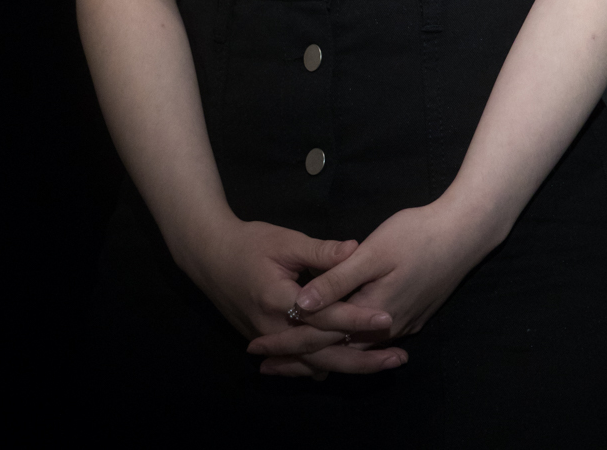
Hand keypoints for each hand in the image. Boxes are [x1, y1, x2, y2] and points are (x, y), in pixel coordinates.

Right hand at [184, 215, 405, 379]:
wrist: (209, 256)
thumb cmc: (249, 242)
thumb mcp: (286, 241)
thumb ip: (321, 252)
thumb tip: (356, 249)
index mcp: (280, 300)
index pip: (326, 315)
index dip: (357, 317)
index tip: (386, 318)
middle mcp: (275, 328)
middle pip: (324, 352)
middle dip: (363, 357)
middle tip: (397, 357)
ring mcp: (269, 340)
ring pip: (313, 364)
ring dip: (347, 364)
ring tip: (381, 363)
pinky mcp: (266, 343)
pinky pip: (298, 364)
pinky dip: (323, 365)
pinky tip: (347, 364)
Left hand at [247, 198, 492, 374]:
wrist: (465, 233)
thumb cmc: (417, 234)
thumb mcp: (373, 252)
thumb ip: (337, 280)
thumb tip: (302, 305)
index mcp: (371, 314)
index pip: (321, 339)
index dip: (287, 345)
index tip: (256, 350)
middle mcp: (387, 329)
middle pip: (335, 352)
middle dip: (298, 358)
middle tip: (263, 364)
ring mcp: (403, 325)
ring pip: (353, 349)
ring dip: (320, 352)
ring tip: (288, 358)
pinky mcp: (413, 316)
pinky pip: (370, 341)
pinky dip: (345, 344)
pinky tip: (333, 340)